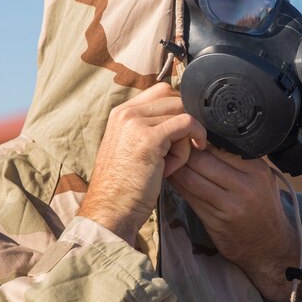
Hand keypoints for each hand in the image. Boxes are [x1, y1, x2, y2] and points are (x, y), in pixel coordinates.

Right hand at [78, 83, 206, 243]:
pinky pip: (187, 125)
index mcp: (121, 113)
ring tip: (169, 164)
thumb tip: (183, 121)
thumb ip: (151, 130)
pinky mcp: (149, 138)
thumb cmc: (125, 188)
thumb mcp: (133, 150)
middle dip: (184, 124)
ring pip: (182, 113)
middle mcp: (126, 112)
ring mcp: (135, 123)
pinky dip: (191, 143)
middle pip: (175, 99)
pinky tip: (177, 165)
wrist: (110, 211)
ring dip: (185, 140)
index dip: (179, 110)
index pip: (162, 91)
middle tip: (175, 153)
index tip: (182, 134)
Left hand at [169, 146, 301, 301]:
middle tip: (171, 147)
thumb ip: (241, 162)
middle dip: (184, 152)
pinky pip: (190, 196)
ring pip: (192, 177)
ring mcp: (230, 204)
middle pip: (203, 160)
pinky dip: (178, 185)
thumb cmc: (264, 209)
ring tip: (167, 161)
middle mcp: (245, 186)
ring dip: (176, 168)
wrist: (270, 246)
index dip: (199, 140)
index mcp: (257, 170)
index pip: (219, 146)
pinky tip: (172, 178)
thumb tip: (208, 141)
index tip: (187, 137)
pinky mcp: (216, 220)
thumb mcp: (263, 180)